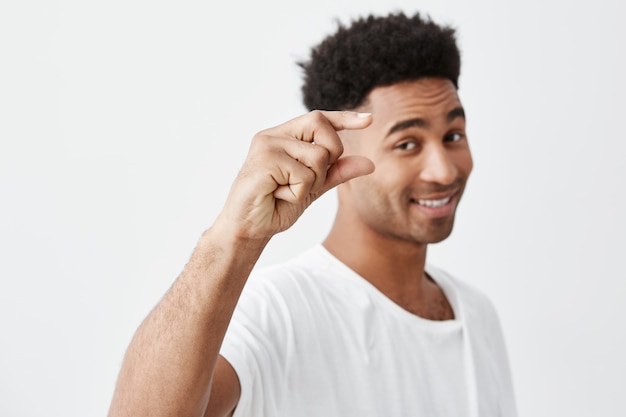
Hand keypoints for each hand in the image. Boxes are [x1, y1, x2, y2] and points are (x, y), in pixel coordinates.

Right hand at [217, 110, 373, 239]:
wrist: (249, 229)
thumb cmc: (275, 206)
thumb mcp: (313, 188)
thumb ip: (337, 173)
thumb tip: (369, 163)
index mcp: (284, 136)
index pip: (318, 119)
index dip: (344, 118)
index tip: (369, 120)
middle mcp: (274, 135)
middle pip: (322, 126)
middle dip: (329, 157)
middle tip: (307, 182)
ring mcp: (267, 145)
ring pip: (318, 156)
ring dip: (311, 183)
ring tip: (286, 192)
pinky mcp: (264, 160)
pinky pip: (303, 175)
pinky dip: (298, 193)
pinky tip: (278, 196)